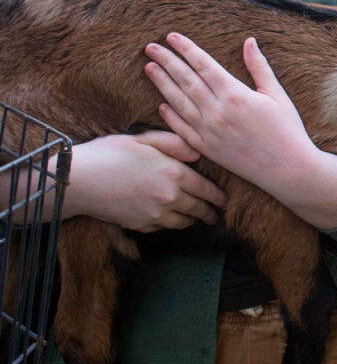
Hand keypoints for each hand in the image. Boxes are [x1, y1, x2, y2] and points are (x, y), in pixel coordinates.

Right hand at [64, 131, 227, 231]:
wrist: (80, 181)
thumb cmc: (112, 153)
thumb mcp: (145, 139)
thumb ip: (176, 144)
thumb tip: (198, 154)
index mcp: (174, 173)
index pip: (206, 189)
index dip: (219, 196)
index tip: (227, 199)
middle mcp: (169, 197)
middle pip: (199, 209)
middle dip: (211, 212)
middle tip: (219, 214)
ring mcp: (155, 215)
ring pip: (184, 222)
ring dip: (195, 220)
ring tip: (201, 218)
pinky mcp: (141, 226)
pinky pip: (165, 227)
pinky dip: (173, 223)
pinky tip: (176, 218)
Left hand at [144, 35, 336, 228]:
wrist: (287, 169)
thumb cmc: (287, 129)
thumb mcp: (276, 94)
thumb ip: (259, 67)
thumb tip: (249, 41)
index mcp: (235, 94)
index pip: (203, 64)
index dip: (186, 49)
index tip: (172, 36)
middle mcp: (217, 112)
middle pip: (186, 80)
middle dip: (167, 61)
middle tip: (151, 46)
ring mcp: (209, 132)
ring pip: (179, 102)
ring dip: (162, 84)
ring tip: (149, 68)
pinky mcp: (207, 149)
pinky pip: (182, 129)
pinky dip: (170, 115)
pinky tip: (162, 104)